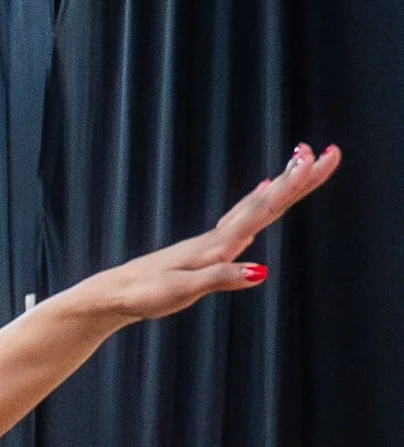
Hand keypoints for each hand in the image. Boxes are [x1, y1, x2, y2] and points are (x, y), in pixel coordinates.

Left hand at [94, 142, 340, 323]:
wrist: (114, 294)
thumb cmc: (144, 294)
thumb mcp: (183, 291)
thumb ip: (221, 279)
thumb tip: (261, 273)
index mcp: (217, 244)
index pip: (263, 209)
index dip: (291, 186)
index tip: (315, 159)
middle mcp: (218, 236)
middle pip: (268, 201)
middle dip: (300, 177)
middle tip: (331, 152)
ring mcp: (213, 240)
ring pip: (258, 204)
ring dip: (286, 183)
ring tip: (308, 159)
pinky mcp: (207, 248)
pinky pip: (242, 217)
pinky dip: (259, 200)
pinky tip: (263, 189)